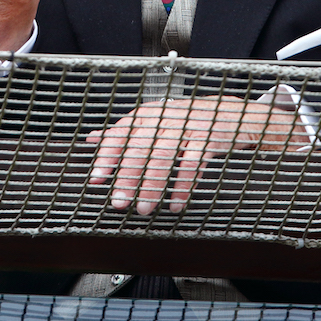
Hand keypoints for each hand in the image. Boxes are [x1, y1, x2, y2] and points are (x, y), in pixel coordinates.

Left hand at [86, 95, 311, 214]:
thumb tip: (92, 138)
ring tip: (144, 208)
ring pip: (164, 157)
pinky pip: (193, 165)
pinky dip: (183, 186)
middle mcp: (164, 120)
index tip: (96, 178)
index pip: (121, 134)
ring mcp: (186, 129)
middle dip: (128, 177)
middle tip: (118, 202)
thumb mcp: (153, 120)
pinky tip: (175, 204)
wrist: (229, 113)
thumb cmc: (185, 119)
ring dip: (152, 185)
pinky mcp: (207, 140)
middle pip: (140, 148)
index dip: (107, 157)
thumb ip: (124, 131)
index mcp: (146, 116)